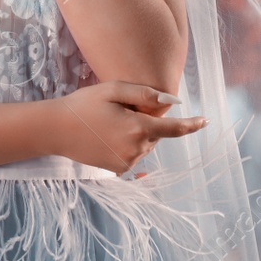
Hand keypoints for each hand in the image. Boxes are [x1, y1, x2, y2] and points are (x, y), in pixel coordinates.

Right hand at [43, 81, 208, 174]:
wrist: (55, 130)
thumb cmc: (83, 104)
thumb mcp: (112, 90)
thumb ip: (145, 94)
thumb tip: (174, 102)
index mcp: (138, 128)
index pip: (174, 129)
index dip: (192, 125)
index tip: (205, 121)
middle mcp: (136, 148)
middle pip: (155, 134)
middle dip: (146, 122)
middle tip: (118, 111)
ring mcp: (127, 162)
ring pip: (144, 145)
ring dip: (135, 134)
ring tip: (108, 123)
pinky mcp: (118, 170)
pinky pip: (133, 155)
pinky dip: (126, 145)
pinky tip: (105, 136)